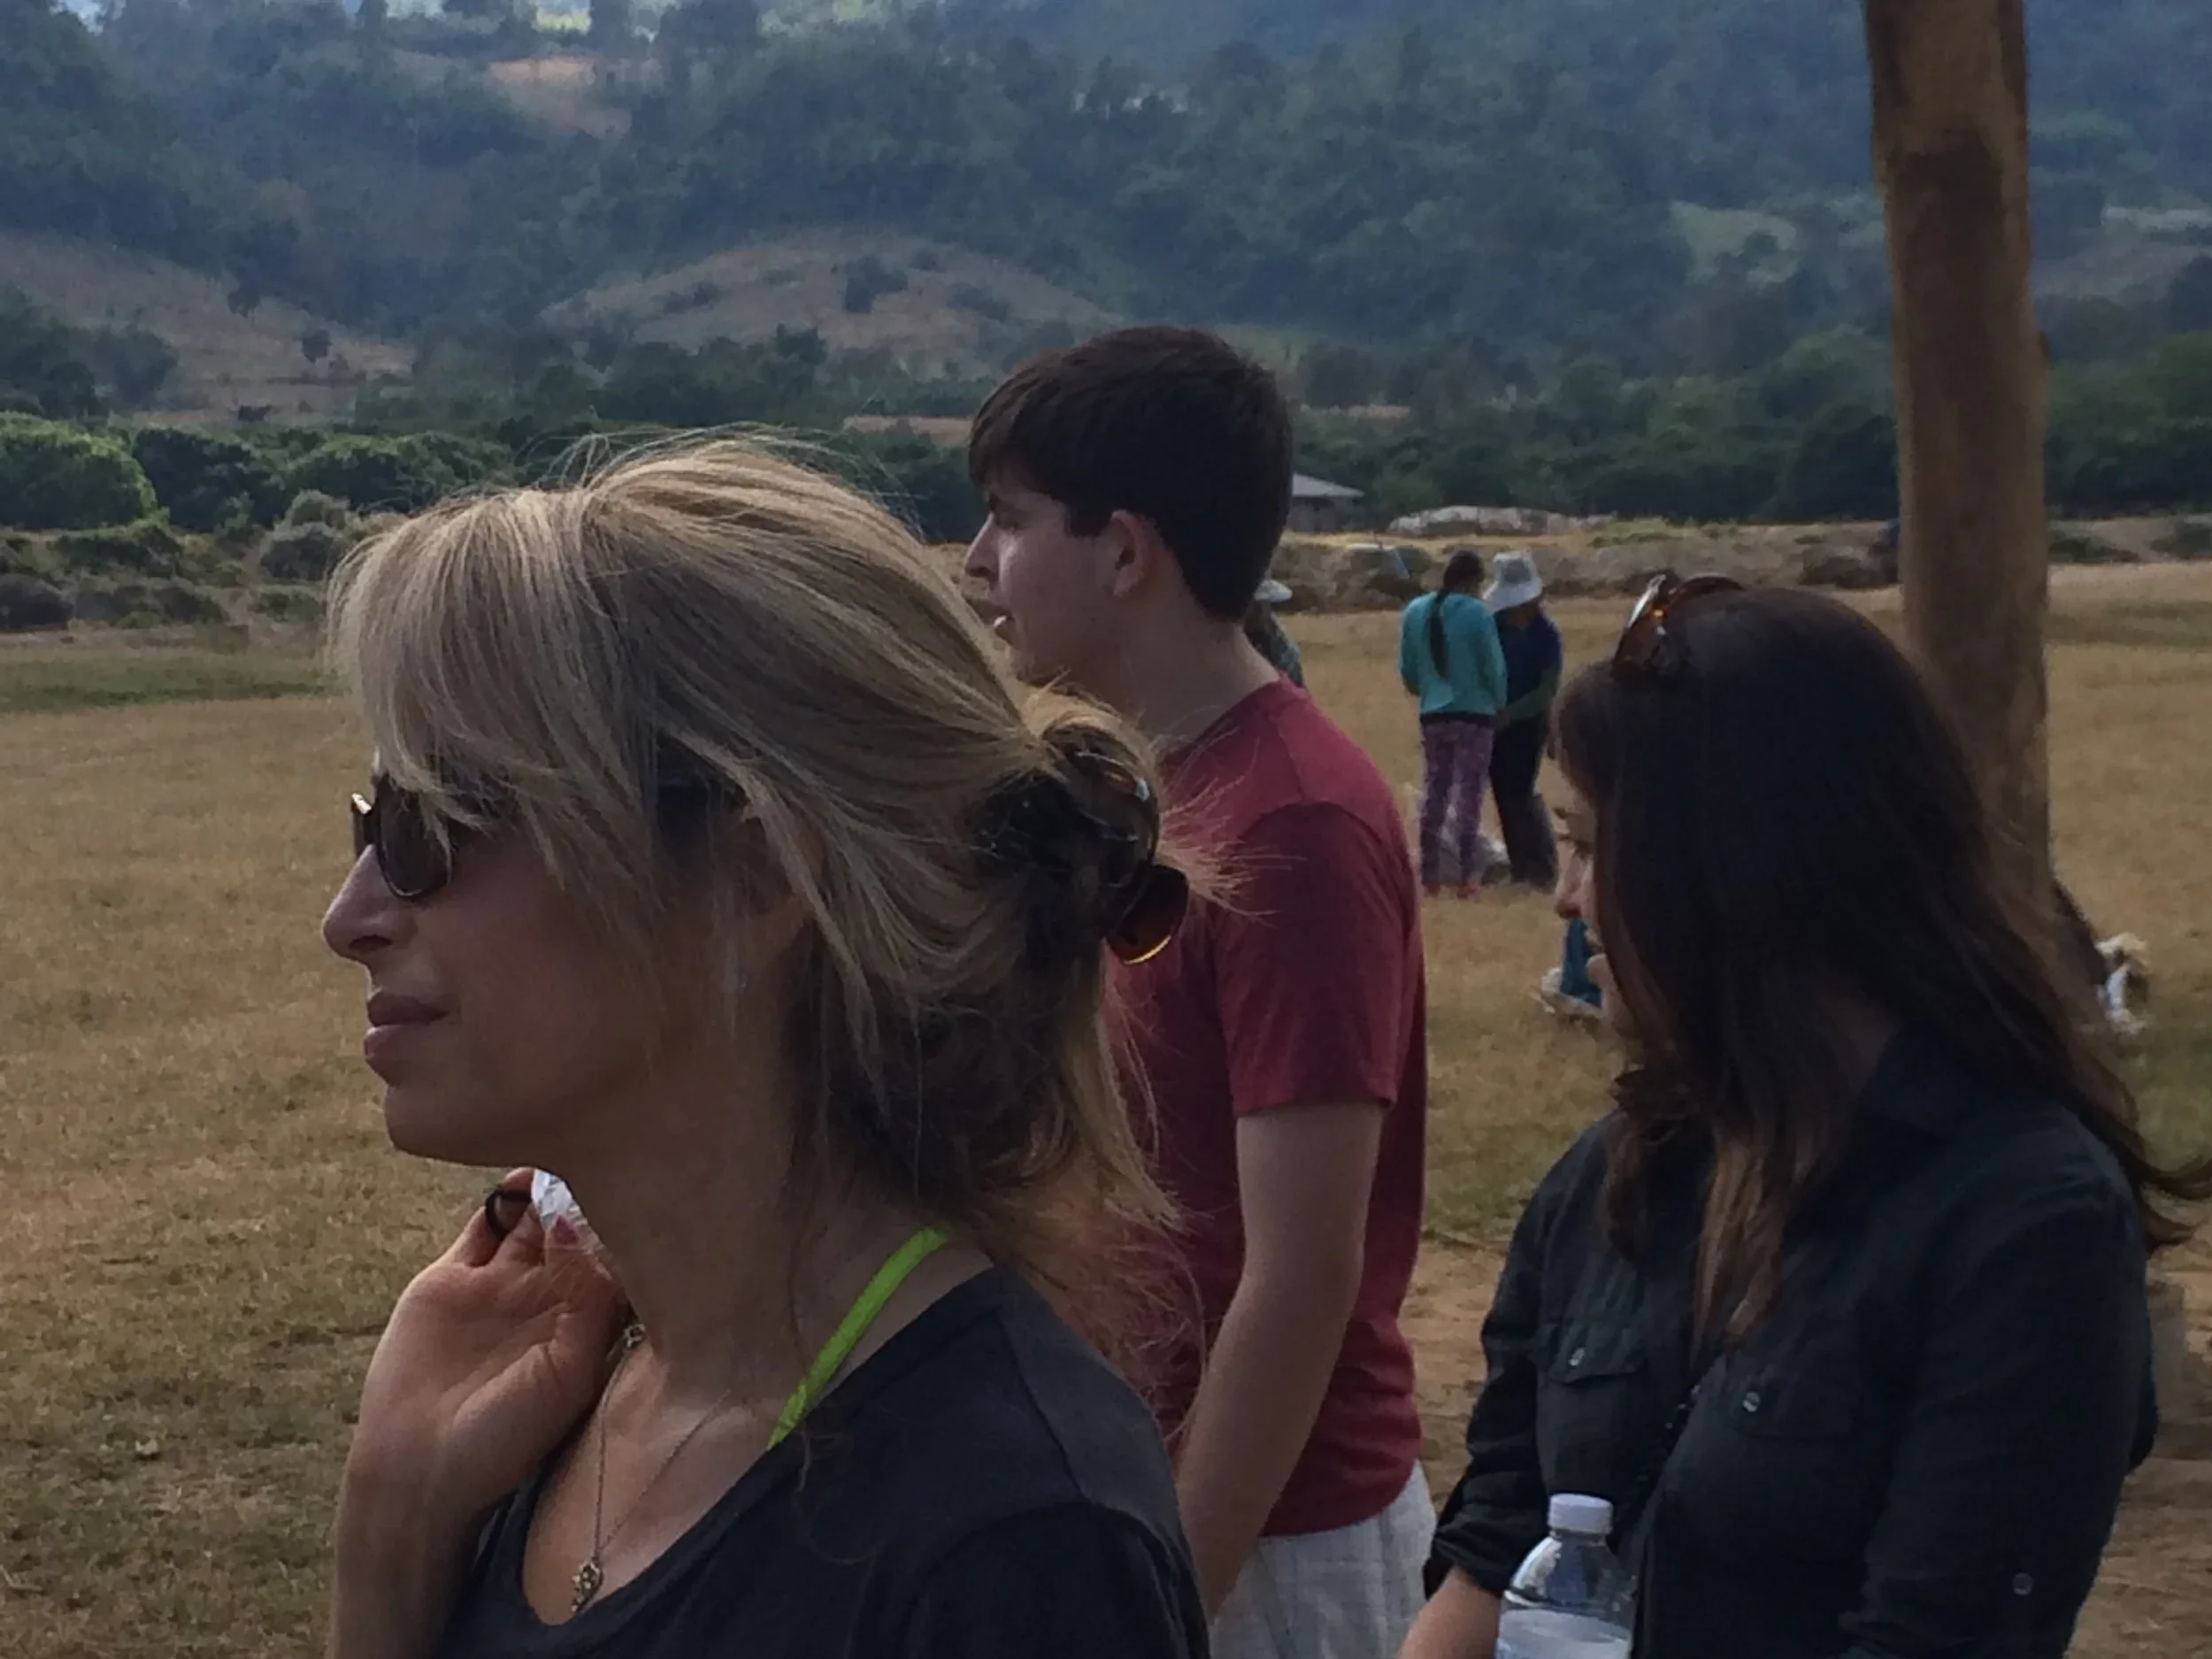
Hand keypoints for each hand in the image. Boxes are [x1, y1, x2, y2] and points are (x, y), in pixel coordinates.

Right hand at [343, 1169, 624, 1536]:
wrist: (419, 1468)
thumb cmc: (507, 1437)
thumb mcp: (567, 1373)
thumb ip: (584, 1301)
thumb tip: (575, 1229)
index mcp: (587, 1324)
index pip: (621, 1258)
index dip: (635, 1224)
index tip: (653, 1183)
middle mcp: (549, 1299)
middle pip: (581, 1229)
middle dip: (596, 1192)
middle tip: (612, 1149)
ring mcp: (502, 1286)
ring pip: (534, 1220)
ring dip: (550, 1187)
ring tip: (568, 1148)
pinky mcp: (452, 1280)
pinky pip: (485, 1226)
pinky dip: (501, 1198)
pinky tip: (519, 1175)